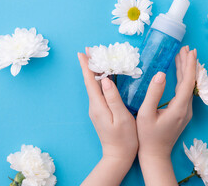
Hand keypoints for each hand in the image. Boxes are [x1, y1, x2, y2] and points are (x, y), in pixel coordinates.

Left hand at [78, 49, 137, 185]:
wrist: (118, 156)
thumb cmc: (124, 138)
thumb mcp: (122, 117)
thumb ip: (113, 98)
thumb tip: (106, 80)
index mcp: (98, 105)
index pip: (90, 81)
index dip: (87, 66)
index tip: (82, 52)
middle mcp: (94, 106)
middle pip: (90, 81)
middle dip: (90, 65)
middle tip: (90, 50)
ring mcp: (96, 109)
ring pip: (94, 86)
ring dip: (94, 71)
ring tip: (97, 59)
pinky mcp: (101, 112)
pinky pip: (98, 92)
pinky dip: (100, 81)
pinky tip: (105, 77)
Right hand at [136, 46, 196, 185]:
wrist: (155, 155)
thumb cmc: (147, 136)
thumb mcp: (146, 114)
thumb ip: (153, 93)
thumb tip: (160, 74)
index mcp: (179, 108)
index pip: (188, 82)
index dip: (189, 65)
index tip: (190, 51)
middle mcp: (186, 109)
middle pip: (190, 82)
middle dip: (189, 64)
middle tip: (186, 48)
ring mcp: (186, 112)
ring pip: (189, 86)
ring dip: (186, 70)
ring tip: (182, 55)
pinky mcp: (182, 113)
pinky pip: (186, 92)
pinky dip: (183, 79)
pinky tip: (179, 73)